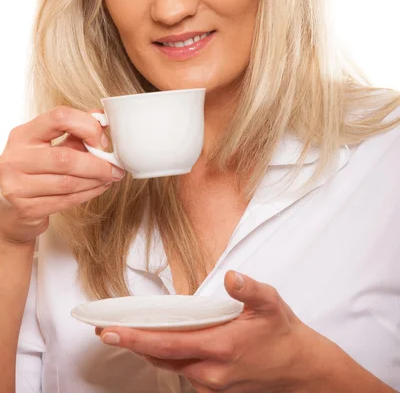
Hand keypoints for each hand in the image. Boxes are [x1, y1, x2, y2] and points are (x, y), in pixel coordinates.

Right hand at [0, 106, 124, 244]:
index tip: (101, 141)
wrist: (9, 208)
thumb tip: (103, 119)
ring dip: (96, 181)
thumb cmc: (33, 171)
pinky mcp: (26, 208)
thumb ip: (74, 131)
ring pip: (68, 182)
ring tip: (109, 178)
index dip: (87, 127)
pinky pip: (65, 201)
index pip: (58, 117)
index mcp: (24, 134)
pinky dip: (88, 194)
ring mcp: (17, 185)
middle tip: (116, 168)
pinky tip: (98, 188)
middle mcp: (16, 158)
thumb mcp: (49, 145)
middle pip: (66, 157)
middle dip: (98, 164)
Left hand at [96, 271, 334, 391]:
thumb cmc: (281, 332)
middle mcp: (210, 372)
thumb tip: (231, 277)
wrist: (299, 369)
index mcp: (220, 348)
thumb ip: (250, 290)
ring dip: (146, 350)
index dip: (137, 338)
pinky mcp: (214, 388)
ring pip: (169, 366)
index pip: (168, 344)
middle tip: (105, 329)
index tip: (112, 331)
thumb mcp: (271, 304)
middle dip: (131, 343)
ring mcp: (211, 384)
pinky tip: (157, 343)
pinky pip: (182, 371)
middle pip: (160, 358)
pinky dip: (166, 356)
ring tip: (124, 333)